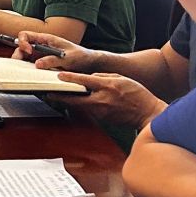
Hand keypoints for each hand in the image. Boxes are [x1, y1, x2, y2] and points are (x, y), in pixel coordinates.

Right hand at [15, 31, 99, 73]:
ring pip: (25, 58)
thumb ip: (53, 59)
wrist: (89, 63)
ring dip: (22, 65)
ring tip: (25, 73)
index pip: (26, 35)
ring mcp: (41, 55)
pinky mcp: (44, 64)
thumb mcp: (68, 57)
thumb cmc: (81, 56)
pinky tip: (32, 77)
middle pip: (22, 48)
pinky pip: (32, 67)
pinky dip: (29, 71)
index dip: (23, 42)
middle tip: (20, 66)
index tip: (28, 51)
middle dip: (18, 56)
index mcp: (46, 39)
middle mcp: (41, 46)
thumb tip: (38, 63)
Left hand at [48, 71, 166, 128]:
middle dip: (60, 96)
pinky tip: (74, 104)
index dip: (70, 78)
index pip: (84, 81)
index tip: (58, 76)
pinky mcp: (102, 119)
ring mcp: (102, 112)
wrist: (147, 113)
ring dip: (68, 102)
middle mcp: (102, 100)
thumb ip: (103, 77)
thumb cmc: (137, 94)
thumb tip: (88, 78)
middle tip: (48, 93)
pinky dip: (80, 107)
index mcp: (108, 87)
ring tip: (56, 97)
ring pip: (80, 107)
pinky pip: (88, 112)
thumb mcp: (121, 78)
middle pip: (76, 99)